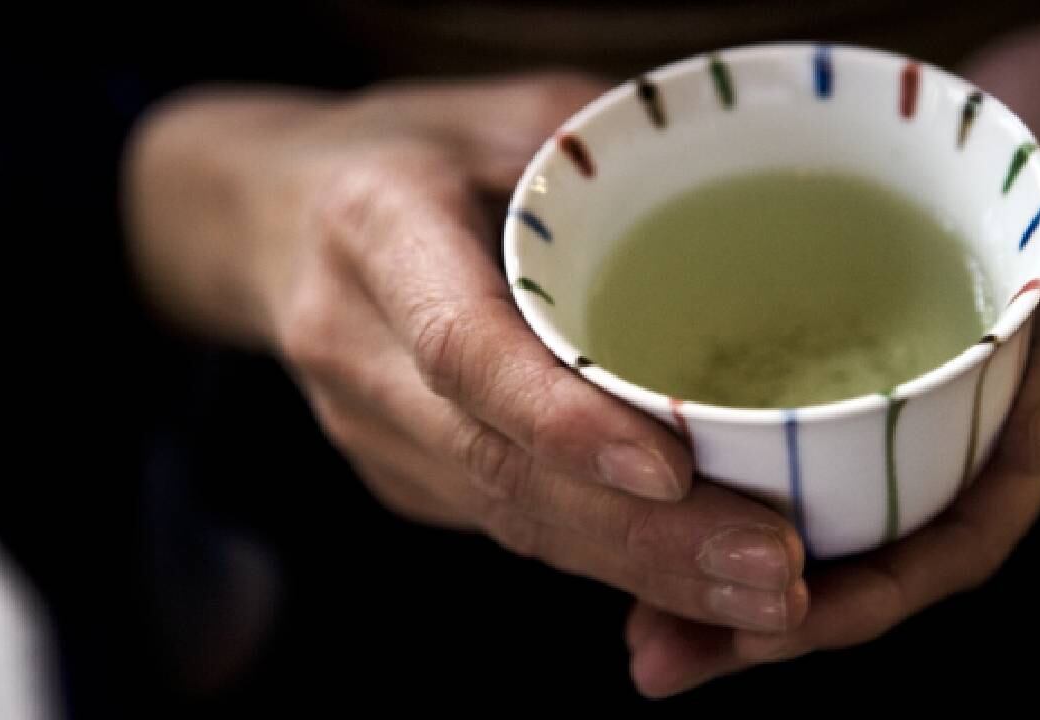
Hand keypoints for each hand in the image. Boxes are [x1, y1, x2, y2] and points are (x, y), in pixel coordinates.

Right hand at [125, 74, 808, 633]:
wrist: (267, 219)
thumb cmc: (403, 153)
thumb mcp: (498, 109)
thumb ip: (601, 148)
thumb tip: (748, 189)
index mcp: (376, 230)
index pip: (461, 347)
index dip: (561, 418)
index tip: (672, 472)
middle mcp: (356, 345)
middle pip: (497, 466)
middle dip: (641, 536)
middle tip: (771, 572)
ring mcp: (369, 427)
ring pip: (507, 518)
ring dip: (639, 570)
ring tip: (762, 597)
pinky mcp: (399, 472)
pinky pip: (506, 523)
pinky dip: (606, 559)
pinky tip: (698, 580)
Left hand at [624, 3, 1039, 695]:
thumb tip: (1039, 425)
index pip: (943, 547)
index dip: (853, 607)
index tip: (756, 640)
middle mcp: (965, 412)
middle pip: (855, 540)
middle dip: (755, 611)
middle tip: (656, 651)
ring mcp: (911, 368)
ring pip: (810, 479)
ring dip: (717, 538)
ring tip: (625, 584)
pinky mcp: (864, 311)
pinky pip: (785, 388)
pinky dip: (720, 432)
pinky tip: (652, 449)